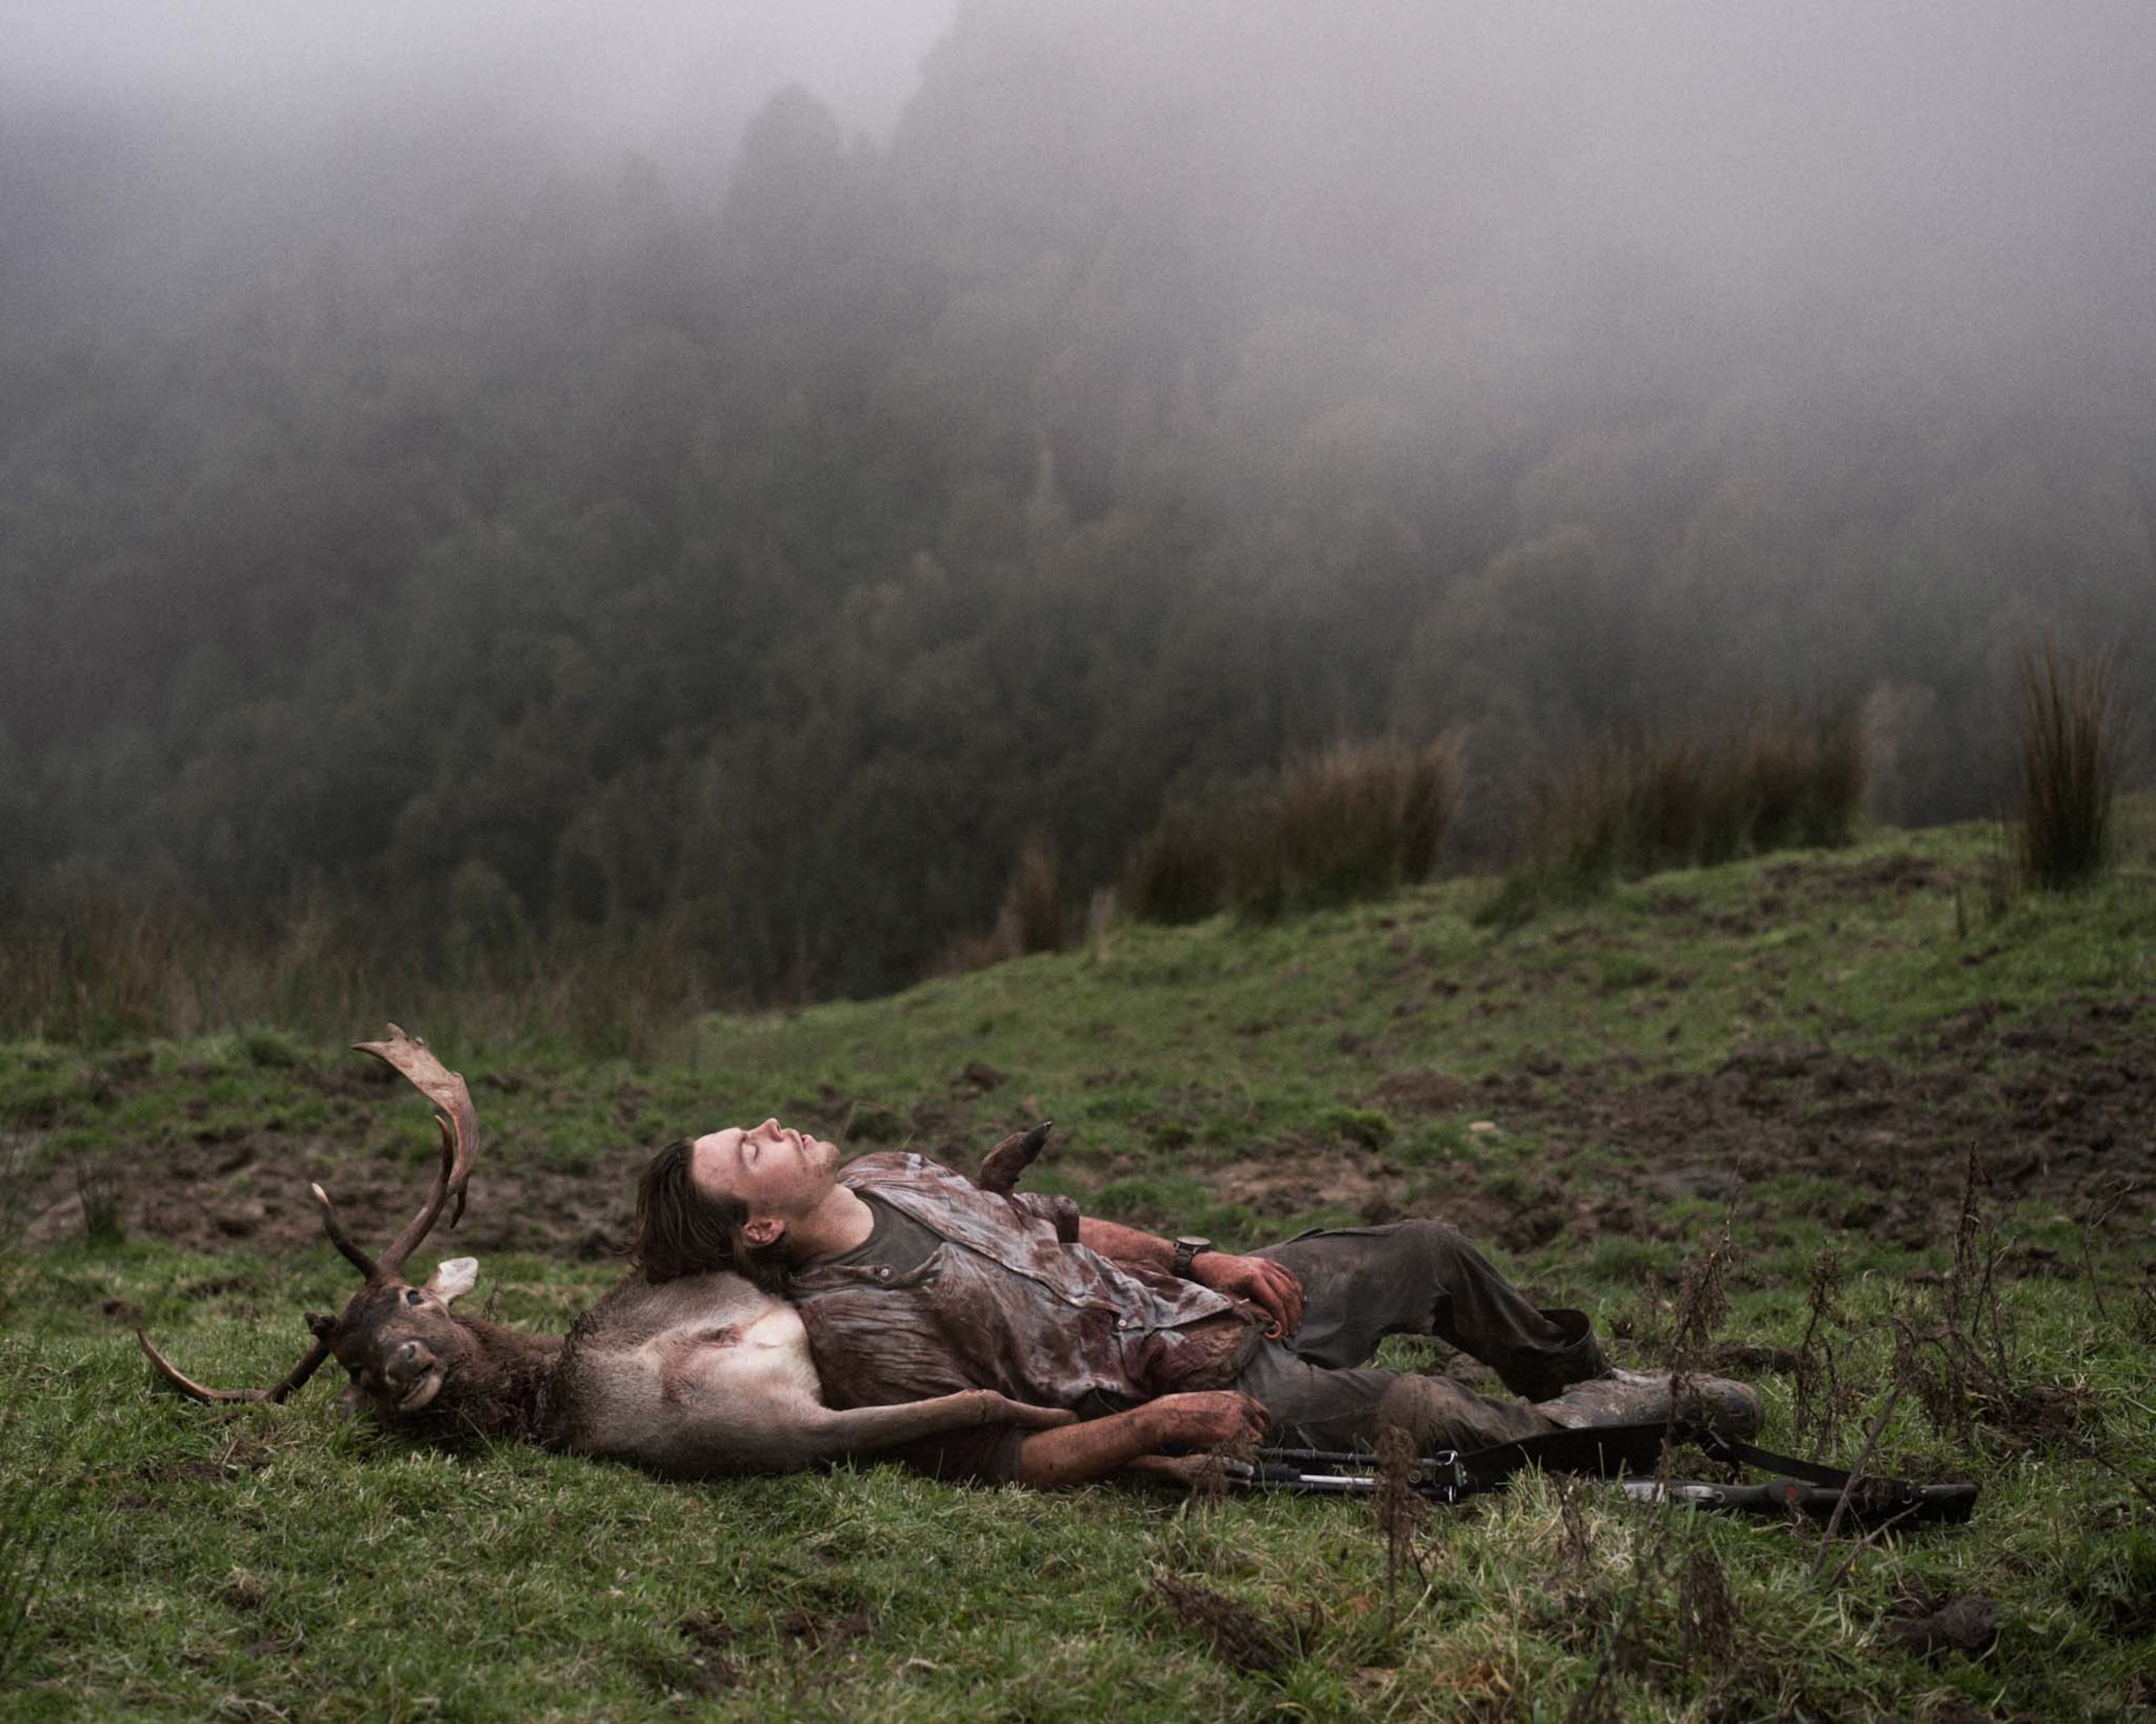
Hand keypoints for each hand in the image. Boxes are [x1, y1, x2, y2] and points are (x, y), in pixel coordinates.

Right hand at [1144, 1391, 1271, 1451]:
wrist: (1176, 1414)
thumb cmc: (1192, 1408)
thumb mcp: (1218, 1400)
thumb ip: (1235, 1408)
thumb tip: (1248, 1422)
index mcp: (1241, 1398)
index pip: (1264, 1415)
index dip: (1264, 1427)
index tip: (1263, 1435)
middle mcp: (1243, 1408)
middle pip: (1262, 1431)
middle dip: (1257, 1441)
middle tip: (1248, 1449)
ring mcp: (1238, 1423)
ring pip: (1256, 1443)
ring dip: (1249, 1449)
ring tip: (1235, 1452)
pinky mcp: (1230, 1437)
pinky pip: (1244, 1451)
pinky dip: (1240, 1455)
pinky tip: (1228, 1454)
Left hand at [1191, 1252, 1304, 1336]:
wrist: (1211, 1264)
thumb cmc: (1219, 1284)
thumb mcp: (1231, 1300)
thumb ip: (1251, 1311)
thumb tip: (1271, 1323)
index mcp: (1254, 1278)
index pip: (1275, 1302)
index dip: (1282, 1319)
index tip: (1285, 1332)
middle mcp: (1264, 1269)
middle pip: (1286, 1294)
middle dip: (1292, 1314)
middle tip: (1293, 1330)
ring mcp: (1267, 1264)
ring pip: (1290, 1285)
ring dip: (1296, 1304)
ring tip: (1297, 1320)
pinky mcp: (1268, 1262)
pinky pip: (1288, 1274)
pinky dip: (1296, 1287)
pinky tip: (1301, 1300)